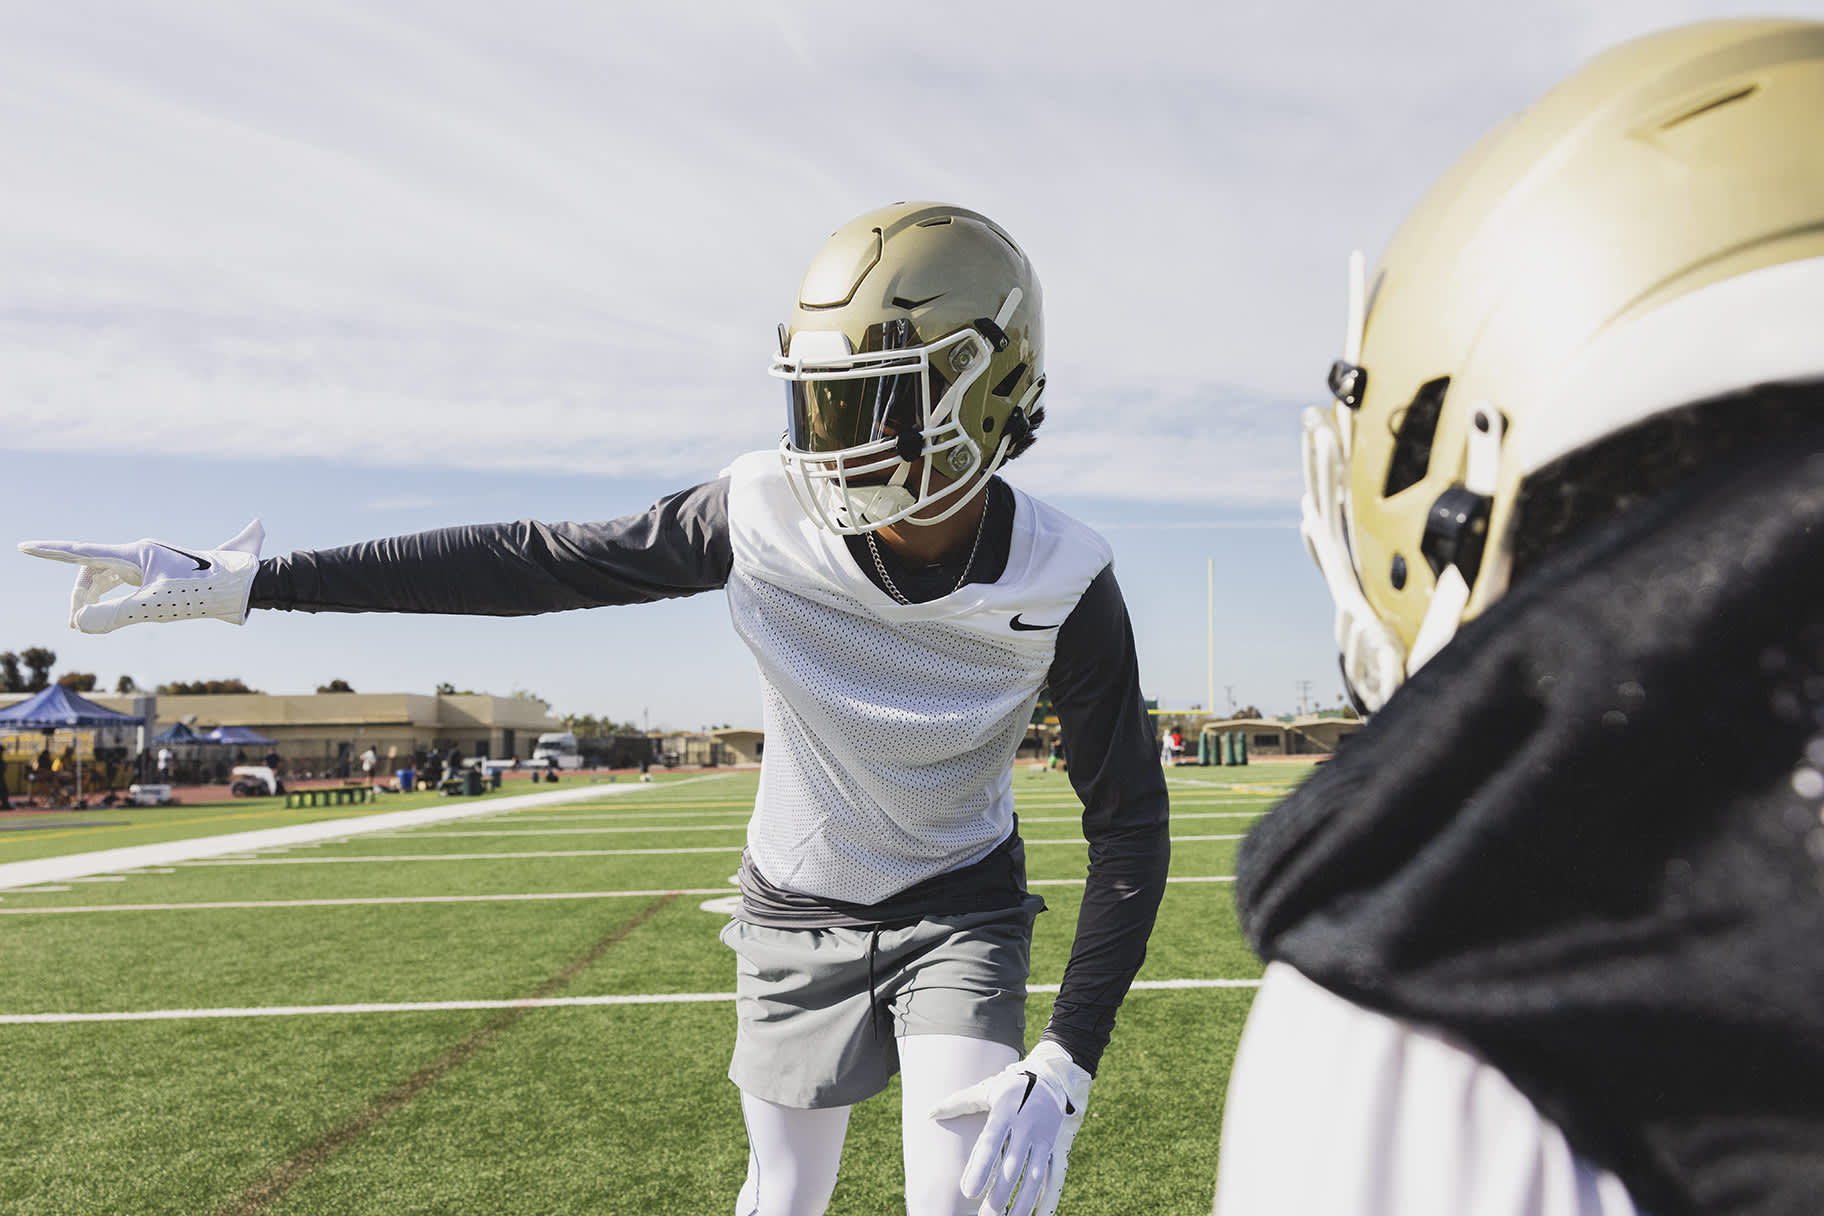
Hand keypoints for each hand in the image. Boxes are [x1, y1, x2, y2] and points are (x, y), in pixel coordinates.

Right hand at [18, 520, 264, 633]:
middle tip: (76, 625)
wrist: (244, 585)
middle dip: (78, 596)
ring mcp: (151, 561)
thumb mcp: (155, 607)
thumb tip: (79, 624)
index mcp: (136, 553)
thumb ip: (115, 616)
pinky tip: (104, 613)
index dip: (51, 551)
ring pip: (108, 577)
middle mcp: (141, 553)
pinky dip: (110, 598)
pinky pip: (124, 582)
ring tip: (86, 623)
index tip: (23, 546)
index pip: (83, 552)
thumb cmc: (202, 592)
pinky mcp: (162, 572)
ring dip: (93, 598)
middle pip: (92, 571)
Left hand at [929, 1040, 1090, 1215]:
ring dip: (1023, 1203)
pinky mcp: (1055, 1147)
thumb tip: (930, 1113)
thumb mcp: (985, 1088)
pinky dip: (1048, 1198)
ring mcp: (1043, 1139)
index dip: (981, 1168)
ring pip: (1035, 1177)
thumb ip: (959, 1102)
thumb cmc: (1010, 1086)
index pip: (992, 1143)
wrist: (1051, 1077)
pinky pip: (1054, 1176)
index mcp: (1006, 1112)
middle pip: (1013, 1167)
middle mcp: (1027, 1126)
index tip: (968, 1191)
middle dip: (1000, 1195)